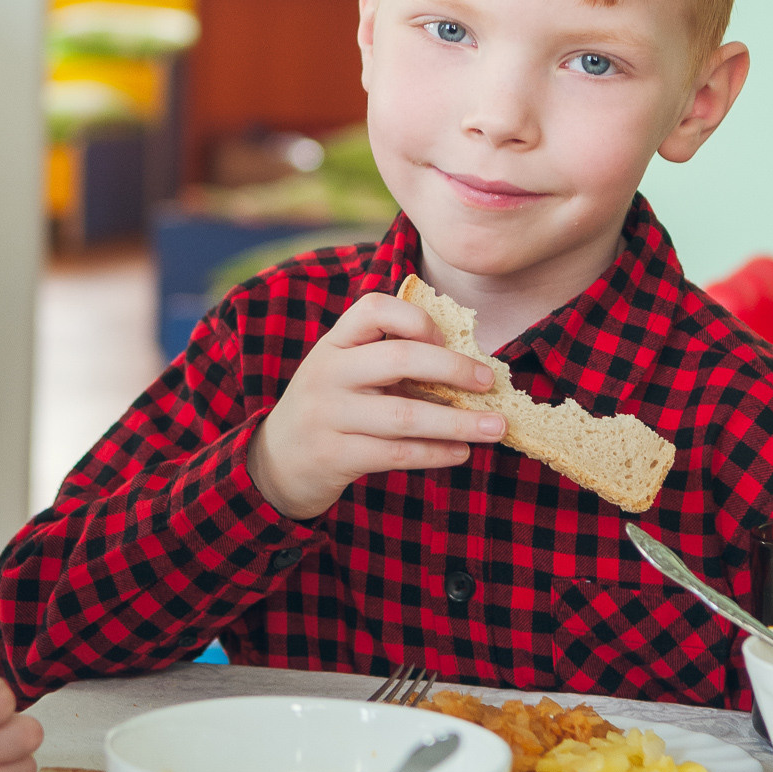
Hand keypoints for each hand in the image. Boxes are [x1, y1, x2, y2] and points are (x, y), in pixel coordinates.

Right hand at [248, 292, 506, 520]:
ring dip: (459, 421)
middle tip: (489, 381)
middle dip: (453, 369)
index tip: (447, 337)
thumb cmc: (332, 407)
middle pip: (399, 359)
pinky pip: (397, 452)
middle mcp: (328, 373)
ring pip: (405, 415)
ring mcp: (329, 416)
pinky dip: (436, 452)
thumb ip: (389, 360)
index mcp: (335, 343)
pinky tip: (462, 452)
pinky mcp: (336, 456)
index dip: (417, 319)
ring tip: (496, 427)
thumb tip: (468, 364)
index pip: (374, 309)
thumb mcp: (346, 372)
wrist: (276, 462)